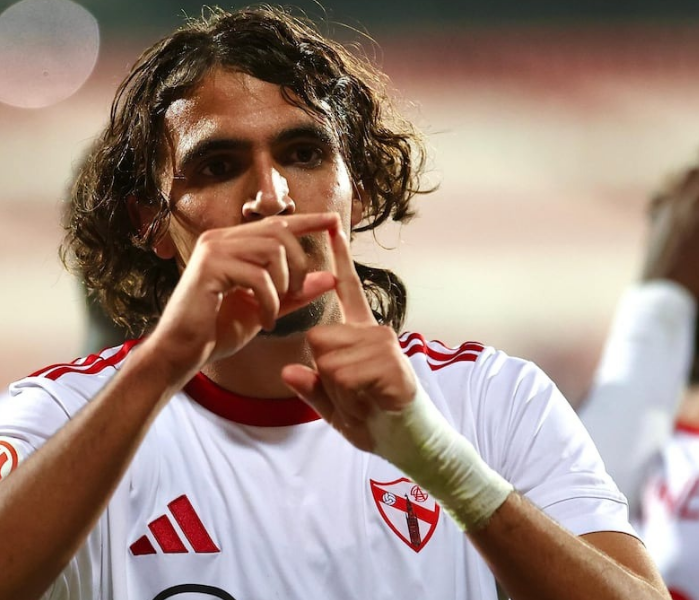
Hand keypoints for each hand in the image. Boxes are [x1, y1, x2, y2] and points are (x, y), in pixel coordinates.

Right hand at [149, 214, 339, 382]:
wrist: (180, 352)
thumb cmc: (218, 330)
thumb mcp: (266, 307)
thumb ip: (296, 293)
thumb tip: (330, 277)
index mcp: (232, 242)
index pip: (277, 223)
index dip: (308, 221)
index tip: (334, 220)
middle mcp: (220, 238)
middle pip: (279, 232)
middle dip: (298, 264)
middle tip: (294, 294)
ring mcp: (213, 250)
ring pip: (271, 251)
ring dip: (282, 285)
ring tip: (275, 310)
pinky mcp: (209, 268)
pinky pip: (257, 277)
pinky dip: (269, 302)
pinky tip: (264, 320)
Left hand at [281, 224, 416, 451]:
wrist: (411, 443)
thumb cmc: (375, 421)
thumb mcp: (335, 407)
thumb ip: (311, 389)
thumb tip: (288, 370)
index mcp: (360, 334)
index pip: (347, 290)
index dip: (339, 259)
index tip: (332, 226)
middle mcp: (374, 331)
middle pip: (317, 338)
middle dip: (324, 373)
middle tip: (352, 394)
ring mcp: (385, 345)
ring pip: (328, 359)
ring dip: (338, 390)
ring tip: (364, 399)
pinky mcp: (391, 364)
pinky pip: (344, 375)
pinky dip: (350, 397)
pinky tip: (372, 402)